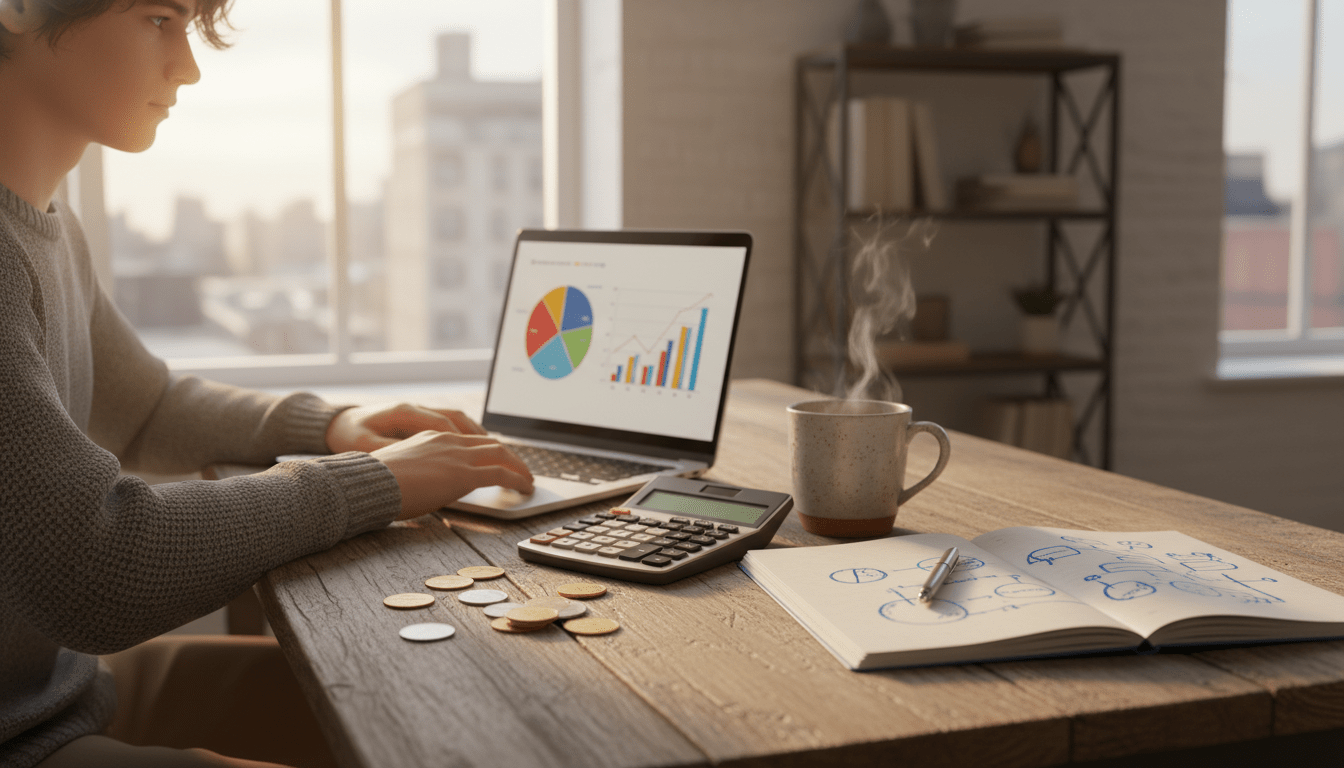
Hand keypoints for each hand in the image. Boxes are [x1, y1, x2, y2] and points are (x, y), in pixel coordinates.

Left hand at [326, 402, 486, 452]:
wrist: (336, 424)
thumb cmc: (349, 437)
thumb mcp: (366, 448)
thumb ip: (392, 453)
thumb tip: (417, 463)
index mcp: (404, 413)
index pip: (444, 424)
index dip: (466, 442)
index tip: (483, 459)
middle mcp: (417, 409)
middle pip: (459, 419)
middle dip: (484, 440)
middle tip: (507, 460)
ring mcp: (419, 412)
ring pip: (458, 420)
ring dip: (479, 436)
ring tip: (500, 454)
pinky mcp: (419, 420)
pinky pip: (451, 424)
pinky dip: (467, 435)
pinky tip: (477, 450)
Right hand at [371, 431, 534, 519]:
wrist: (370, 482)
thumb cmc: (378, 482)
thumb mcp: (404, 469)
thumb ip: (422, 471)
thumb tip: (428, 485)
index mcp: (434, 437)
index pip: (471, 440)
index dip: (489, 450)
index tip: (499, 460)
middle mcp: (449, 441)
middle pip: (491, 444)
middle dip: (510, 457)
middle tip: (520, 470)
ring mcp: (458, 455)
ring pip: (501, 455)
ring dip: (518, 468)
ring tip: (527, 480)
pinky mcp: (464, 474)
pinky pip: (501, 474)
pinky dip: (517, 479)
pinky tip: (524, 488)